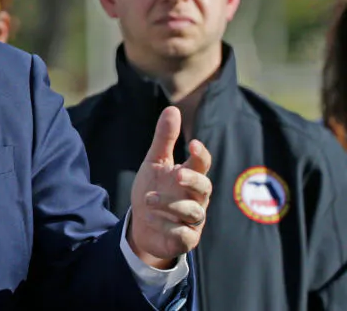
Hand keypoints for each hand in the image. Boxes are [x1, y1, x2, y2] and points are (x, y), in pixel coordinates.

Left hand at [128, 106, 211, 267]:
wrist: (142, 224)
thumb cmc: (154, 189)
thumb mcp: (155, 162)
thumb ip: (165, 138)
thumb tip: (172, 108)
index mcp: (190, 176)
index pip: (202, 164)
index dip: (201, 155)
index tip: (194, 144)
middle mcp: (196, 197)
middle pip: (205, 187)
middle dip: (193, 180)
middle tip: (177, 175)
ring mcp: (193, 219)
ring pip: (193, 212)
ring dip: (171, 205)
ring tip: (148, 199)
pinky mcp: (186, 238)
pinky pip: (183, 234)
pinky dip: (167, 226)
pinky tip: (150, 218)